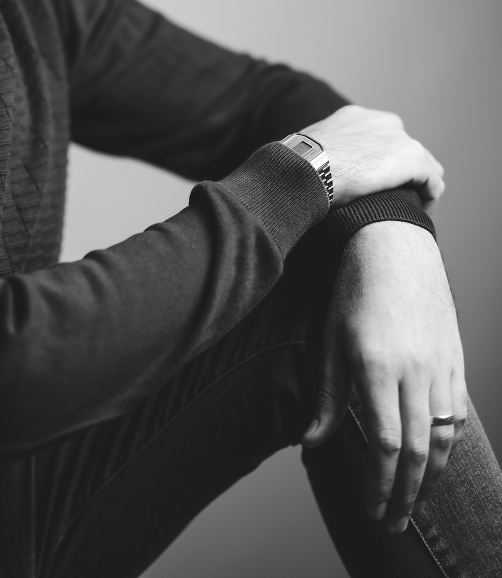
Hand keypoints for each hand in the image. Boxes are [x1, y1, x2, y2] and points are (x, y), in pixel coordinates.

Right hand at [302, 105, 444, 209]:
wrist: (306, 168)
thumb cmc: (300, 167)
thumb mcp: (311, 154)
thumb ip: (324, 157)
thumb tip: (316, 174)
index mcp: (355, 118)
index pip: (382, 137)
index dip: (382, 161)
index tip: (376, 183)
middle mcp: (381, 122)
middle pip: (405, 147)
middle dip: (403, 172)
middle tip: (395, 198)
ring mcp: (398, 138)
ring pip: (424, 164)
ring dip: (419, 184)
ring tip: (412, 207)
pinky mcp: (411, 157)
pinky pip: (432, 180)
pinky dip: (429, 196)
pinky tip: (422, 211)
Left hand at [302, 222, 466, 532]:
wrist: (395, 243)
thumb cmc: (354, 286)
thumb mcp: (329, 336)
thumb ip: (324, 393)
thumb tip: (310, 441)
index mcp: (378, 367)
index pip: (385, 445)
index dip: (378, 484)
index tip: (370, 509)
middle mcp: (416, 372)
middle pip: (419, 453)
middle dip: (404, 496)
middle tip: (390, 523)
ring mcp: (441, 367)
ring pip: (444, 439)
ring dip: (429, 478)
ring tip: (411, 501)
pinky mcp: (455, 359)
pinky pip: (457, 416)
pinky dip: (448, 446)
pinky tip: (434, 459)